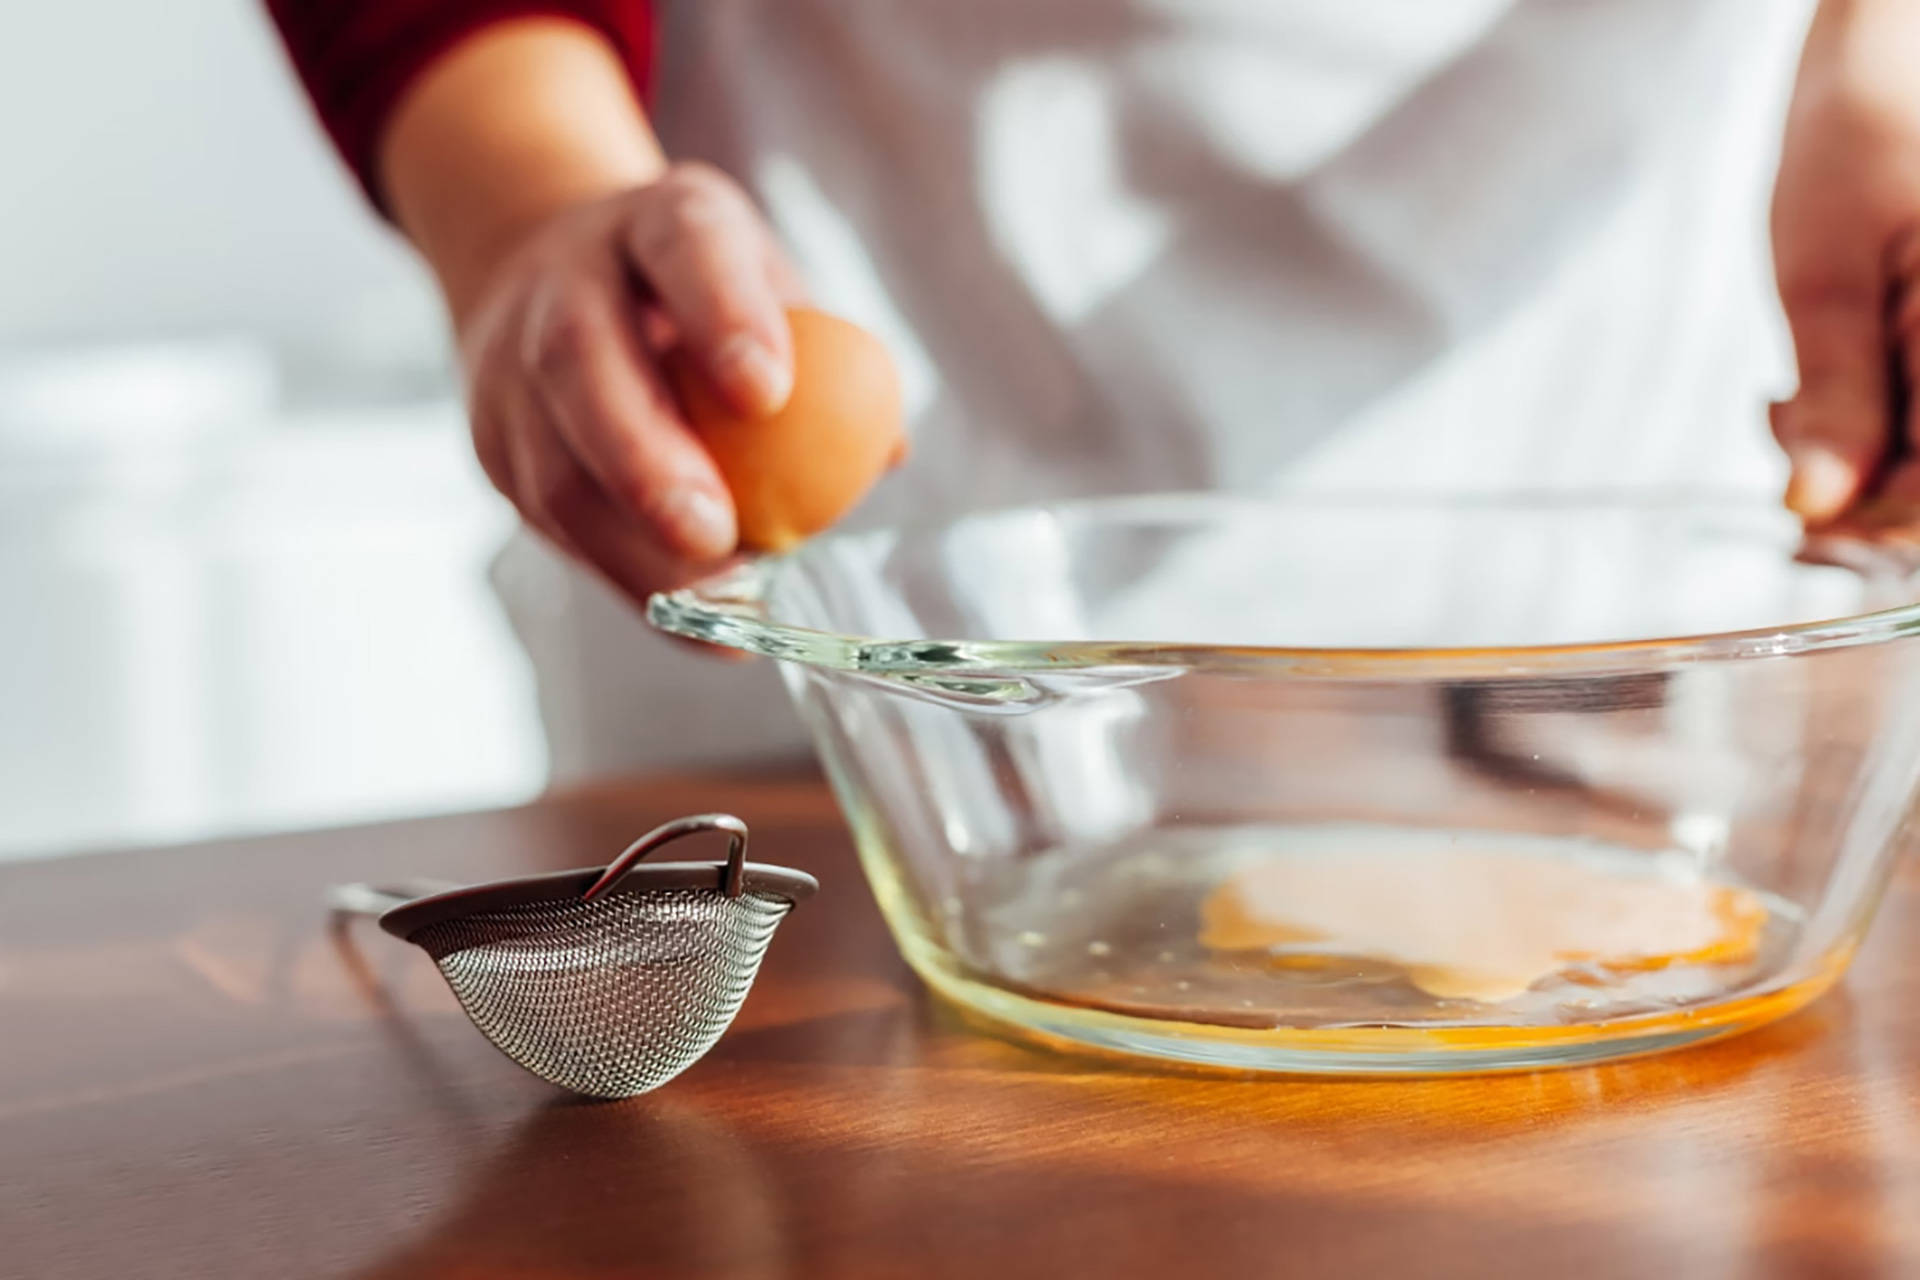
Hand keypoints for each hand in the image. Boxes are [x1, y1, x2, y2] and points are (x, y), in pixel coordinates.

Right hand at [458, 162, 804, 601]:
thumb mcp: (759, 280)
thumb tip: (888, 451)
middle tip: (714, 534)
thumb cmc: (693, 290)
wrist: (542, 265)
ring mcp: (510, 365)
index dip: (723, 314)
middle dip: (646, 459)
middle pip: (581, 362)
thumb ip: (827, 354)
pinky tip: (698, 617)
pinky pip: (554, 522)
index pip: (684, 245)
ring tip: (721, 601)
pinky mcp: (494, 444)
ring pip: (552, 463)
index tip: (770, 392)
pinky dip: (629, 577)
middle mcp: (566, 282)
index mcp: (655, 222)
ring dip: (636, 548)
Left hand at [1771, 0, 1919, 525]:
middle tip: (1782, 426)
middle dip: (1859, 488)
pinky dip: (1885, 425)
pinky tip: (1832, 389)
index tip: (1795, 510)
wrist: (1907, 49)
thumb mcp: (1824, 275)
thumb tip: (1817, 508)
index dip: (1868, 524)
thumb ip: (1835, 398)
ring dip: (1864, 460)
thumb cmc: (1870, 131)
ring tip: (1794, 403)